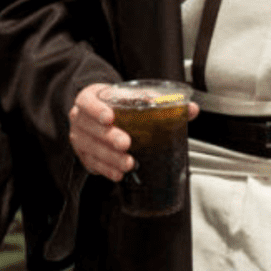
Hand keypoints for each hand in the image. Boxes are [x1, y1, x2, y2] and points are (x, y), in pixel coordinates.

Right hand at [67, 83, 199, 182]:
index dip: (96, 110)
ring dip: (110, 157)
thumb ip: (161, 102)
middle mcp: (81, 118)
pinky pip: (93, 164)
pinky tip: (119, 174)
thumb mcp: (134, 97)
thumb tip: (190, 109)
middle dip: (108, 137)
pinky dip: (107, 170)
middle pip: (89, 128)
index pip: (87, 102)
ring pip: (91, 149)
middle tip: (126, 143)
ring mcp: (80, 138)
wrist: (102, 114)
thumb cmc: (119, 105)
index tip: (110, 117)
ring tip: (128, 163)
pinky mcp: (85, 155)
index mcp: (91, 98)